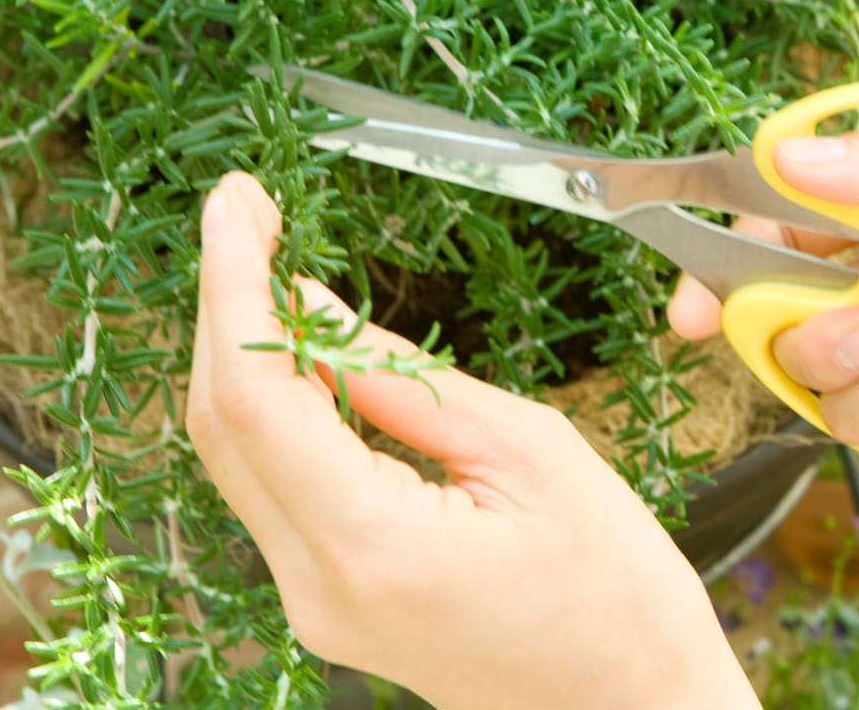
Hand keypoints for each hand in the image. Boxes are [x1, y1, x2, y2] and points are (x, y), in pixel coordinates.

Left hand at [187, 172, 757, 709]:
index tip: (236, 200)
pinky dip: (277, 406)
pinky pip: (275, 486)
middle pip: (222, 424)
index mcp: (371, 546)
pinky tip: (306, 350)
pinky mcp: (329, 599)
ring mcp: (314, 602)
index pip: (255, 395)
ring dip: (246, 350)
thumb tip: (311, 306)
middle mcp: (316, 586)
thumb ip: (404, 378)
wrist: (636, 708)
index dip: (233, 284)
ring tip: (269, 259)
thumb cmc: (618, 590)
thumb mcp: (530, 450)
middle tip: (247, 209)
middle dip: (225, 303)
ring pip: (237, 454)